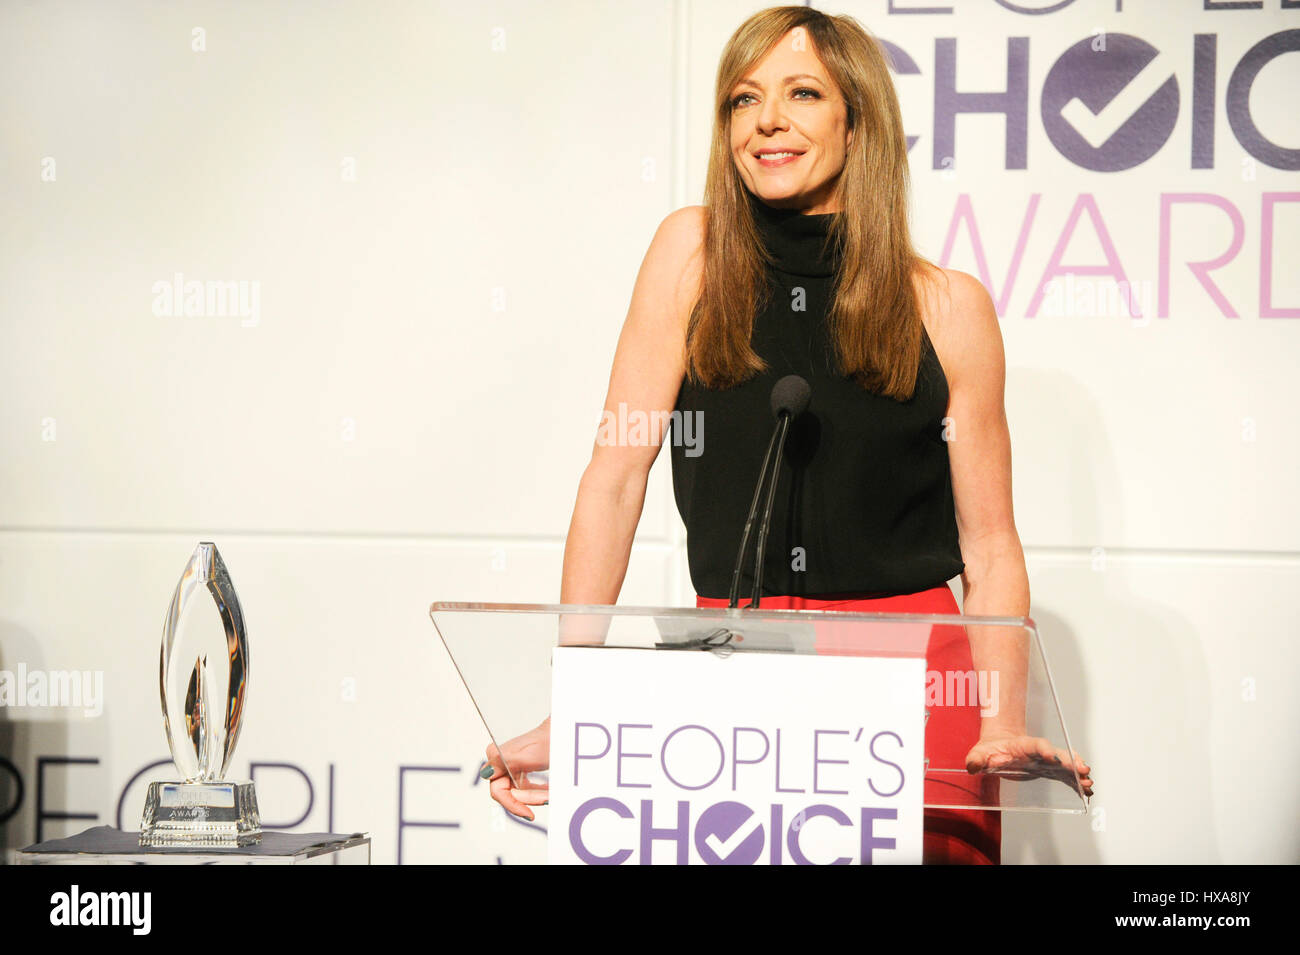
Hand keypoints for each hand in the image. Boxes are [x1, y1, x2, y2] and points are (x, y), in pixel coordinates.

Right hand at [481, 717, 550, 820]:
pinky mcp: (518, 769)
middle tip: (545, 798)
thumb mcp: (526, 755)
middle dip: (528, 798)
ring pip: (517, 792)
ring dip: (534, 796)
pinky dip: (536, 791)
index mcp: (496, 757)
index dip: (513, 804)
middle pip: (508, 793)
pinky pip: (524, 788)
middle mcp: (499, 762)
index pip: (498, 791)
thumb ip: (504, 763)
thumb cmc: (547, 741)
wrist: (559, 732)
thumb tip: (487, 772)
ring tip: (549, 794)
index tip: (528, 813)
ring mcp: (508, 766)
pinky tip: (546, 791)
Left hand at [963, 734, 1093, 797]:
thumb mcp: (979, 753)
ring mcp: (1046, 761)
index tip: (1053, 758)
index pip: (1037, 745)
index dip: (1046, 750)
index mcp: (1023, 745)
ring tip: (1089, 784)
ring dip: (1078, 774)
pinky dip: (1076, 783)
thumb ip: (976, 759)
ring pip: (1066, 765)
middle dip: (1071, 762)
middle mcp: (1039, 752)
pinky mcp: (1050, 771)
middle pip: (1058, 754)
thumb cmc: (990, 749)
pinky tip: (1087, 791)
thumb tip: (972, 767)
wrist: (1000, 744)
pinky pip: (1066, 776)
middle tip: (1083, 770)